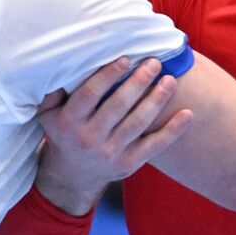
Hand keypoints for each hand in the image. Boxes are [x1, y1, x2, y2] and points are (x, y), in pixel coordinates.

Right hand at [32, 57, 192, 215]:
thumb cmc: (64, 133)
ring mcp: (110, 153)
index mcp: (69, 122)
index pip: (90, 94)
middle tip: (154, 63)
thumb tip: (60, 63)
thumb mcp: (48, 115)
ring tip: (170, 80)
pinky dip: (173, 130)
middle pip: (118, 106)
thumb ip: (52, 92)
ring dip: (157, 100)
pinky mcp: (129, 164)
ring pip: (138, 123)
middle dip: (138, 82)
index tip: (126, 58)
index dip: (108, 75)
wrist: (72, 176)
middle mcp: (89, 138)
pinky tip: (187, 114)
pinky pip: (154, 146)